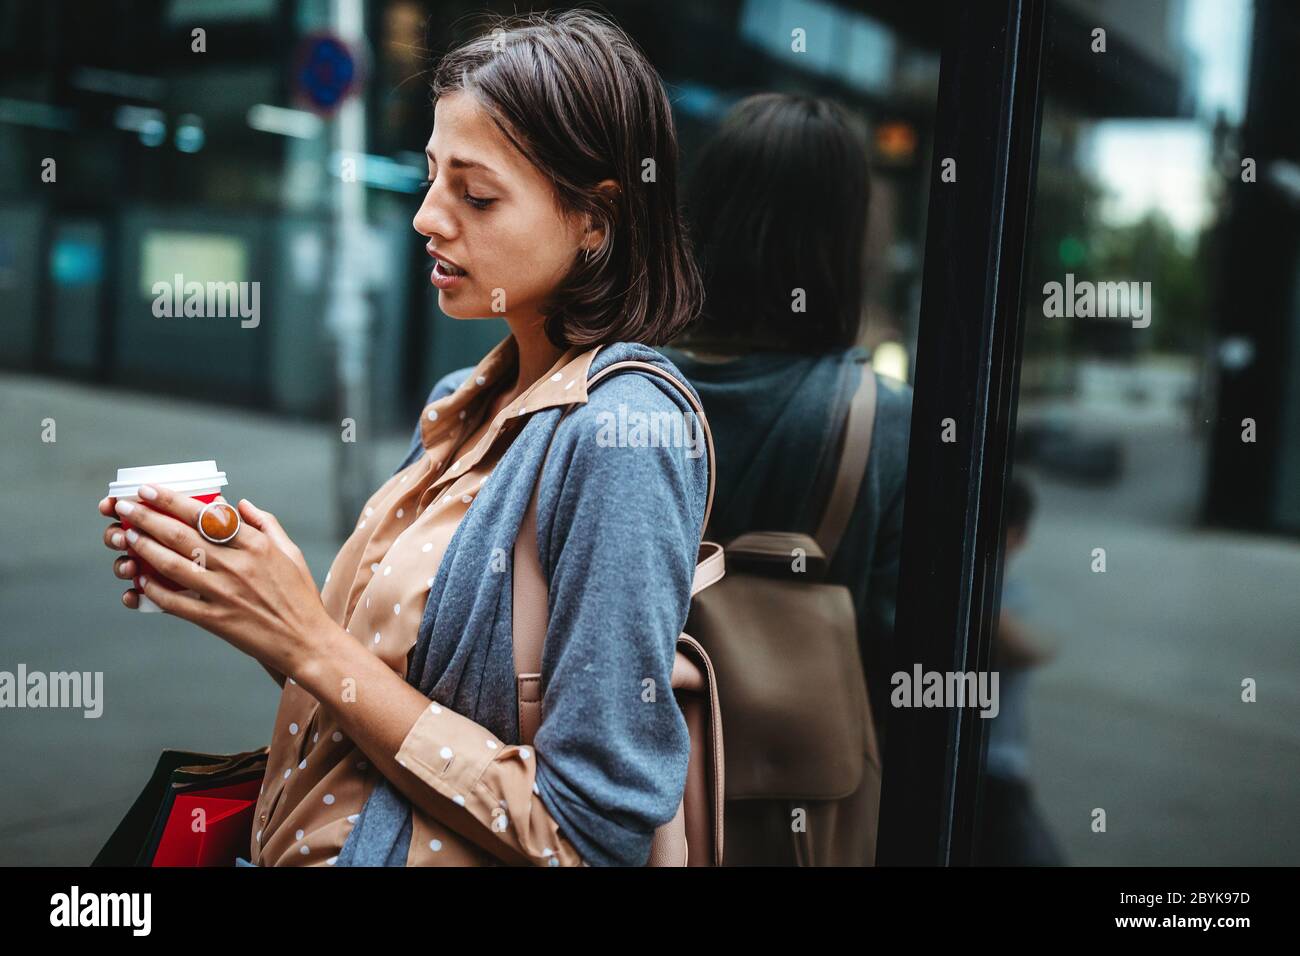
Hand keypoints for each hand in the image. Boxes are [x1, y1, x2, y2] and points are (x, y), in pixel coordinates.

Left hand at [98, 485, 335, 678]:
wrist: (306, 640)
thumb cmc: (300, 595)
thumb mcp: (290, 552)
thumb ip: (266, 524)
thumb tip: (240, 502)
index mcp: (257, 545)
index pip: (207, 514)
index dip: (174, 500)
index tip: (151, 490)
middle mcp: (238, 565)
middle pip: (183, 535)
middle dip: (148, 517)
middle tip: (123, 506)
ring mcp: (225, 593)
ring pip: (174, 565)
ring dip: (144, 548)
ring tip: (125, 535)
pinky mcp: (216, 619)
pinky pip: (176, 603)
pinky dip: (154, 591)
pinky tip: (138, 580)